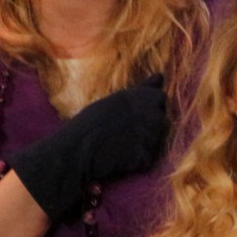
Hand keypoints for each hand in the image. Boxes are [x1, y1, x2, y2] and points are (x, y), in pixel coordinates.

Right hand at [6, 75, 170, 220]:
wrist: (74, 150)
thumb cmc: (88, 124)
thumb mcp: (113, 101)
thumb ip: (141, 90)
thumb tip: (161, 76)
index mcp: (138, 96)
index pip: (160, 98)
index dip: (150, 107)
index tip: (136, 114)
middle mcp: (148, 112)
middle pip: (162, 119)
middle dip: (150, 125)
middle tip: (126, 132)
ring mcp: (149, 134)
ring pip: (158, 139)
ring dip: (145, 142)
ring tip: (121, 144)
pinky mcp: (146, 155)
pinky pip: (148, 157)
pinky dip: (138, 160)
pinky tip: (120, 157)